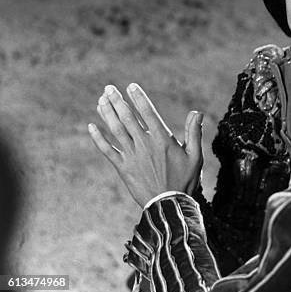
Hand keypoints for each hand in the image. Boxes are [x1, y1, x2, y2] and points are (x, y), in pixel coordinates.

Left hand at [88, 83, 203, 207]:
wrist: (169, 205)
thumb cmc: (185, 180)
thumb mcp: (195, 156)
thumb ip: (194, 133)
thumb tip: (197, 112)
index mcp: (163, 140)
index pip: (148, 113)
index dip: (139, 98)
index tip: (131, 86)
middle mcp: (145, 145)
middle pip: (128, 118)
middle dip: (117, 101)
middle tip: (109, 88)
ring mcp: (132, 156)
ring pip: (116, 130)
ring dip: (107, 114)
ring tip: (101, 100)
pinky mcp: (123, 168)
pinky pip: (107, 150)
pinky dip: (98, 138)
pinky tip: (91, 126)